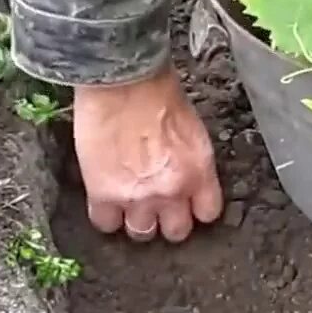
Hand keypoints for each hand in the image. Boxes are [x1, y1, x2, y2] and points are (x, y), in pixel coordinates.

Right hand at [73, 65, 222, 241]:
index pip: (208, 213)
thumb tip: (182, 175)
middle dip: (166, 220)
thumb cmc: (156, 91)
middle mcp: (172, 190)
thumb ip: (190, 161)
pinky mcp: (104, 194)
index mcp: (199, 172)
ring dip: (136, 220)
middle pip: (176, 232)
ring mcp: (137, 196)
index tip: (186, 204)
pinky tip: (105, 199)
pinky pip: (105, 224)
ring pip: (141, 233)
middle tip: (156, 205)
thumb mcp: (191, 129)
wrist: (122, 79)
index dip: (194, 210)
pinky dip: (105, 216)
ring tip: (128, 202)